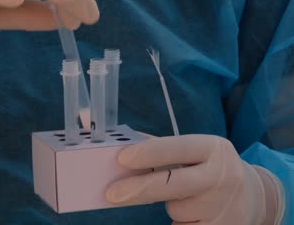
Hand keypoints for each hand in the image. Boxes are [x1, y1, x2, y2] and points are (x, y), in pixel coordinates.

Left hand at [106, 135, 284, 224]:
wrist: (252, 197)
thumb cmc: (209, 168)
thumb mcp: (196, 152)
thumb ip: (163, 149)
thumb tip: (122, 145)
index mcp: (214, 148)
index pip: (178, 147)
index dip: (150, 153)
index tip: (122, 158)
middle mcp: (224, 175)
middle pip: (172, 183)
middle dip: (139, 189)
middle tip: (112, 194)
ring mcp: (225, 206)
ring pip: (176, 209)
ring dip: (172, 205)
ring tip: (190, 198)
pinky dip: (181, 221)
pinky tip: (195, 213)